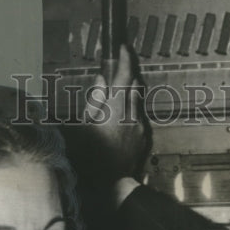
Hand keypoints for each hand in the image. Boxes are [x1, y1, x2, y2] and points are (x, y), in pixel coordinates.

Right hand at [85, 44, 150, 192]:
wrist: (112, 183)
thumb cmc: (92, 155)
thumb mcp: (84, 125)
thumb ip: (94, 100)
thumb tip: (101, 81)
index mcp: (116, 108)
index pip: (124, 75)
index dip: (125, 58)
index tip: (123, 46)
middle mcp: (133, 114)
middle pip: (134, 85)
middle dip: (127, 74)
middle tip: (118, 67)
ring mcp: (141, 126)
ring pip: (137, 101)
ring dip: (128, 93)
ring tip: (115, 96)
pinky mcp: (144, 137)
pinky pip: (139, 116)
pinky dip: (130, 111)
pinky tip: (120, 119)